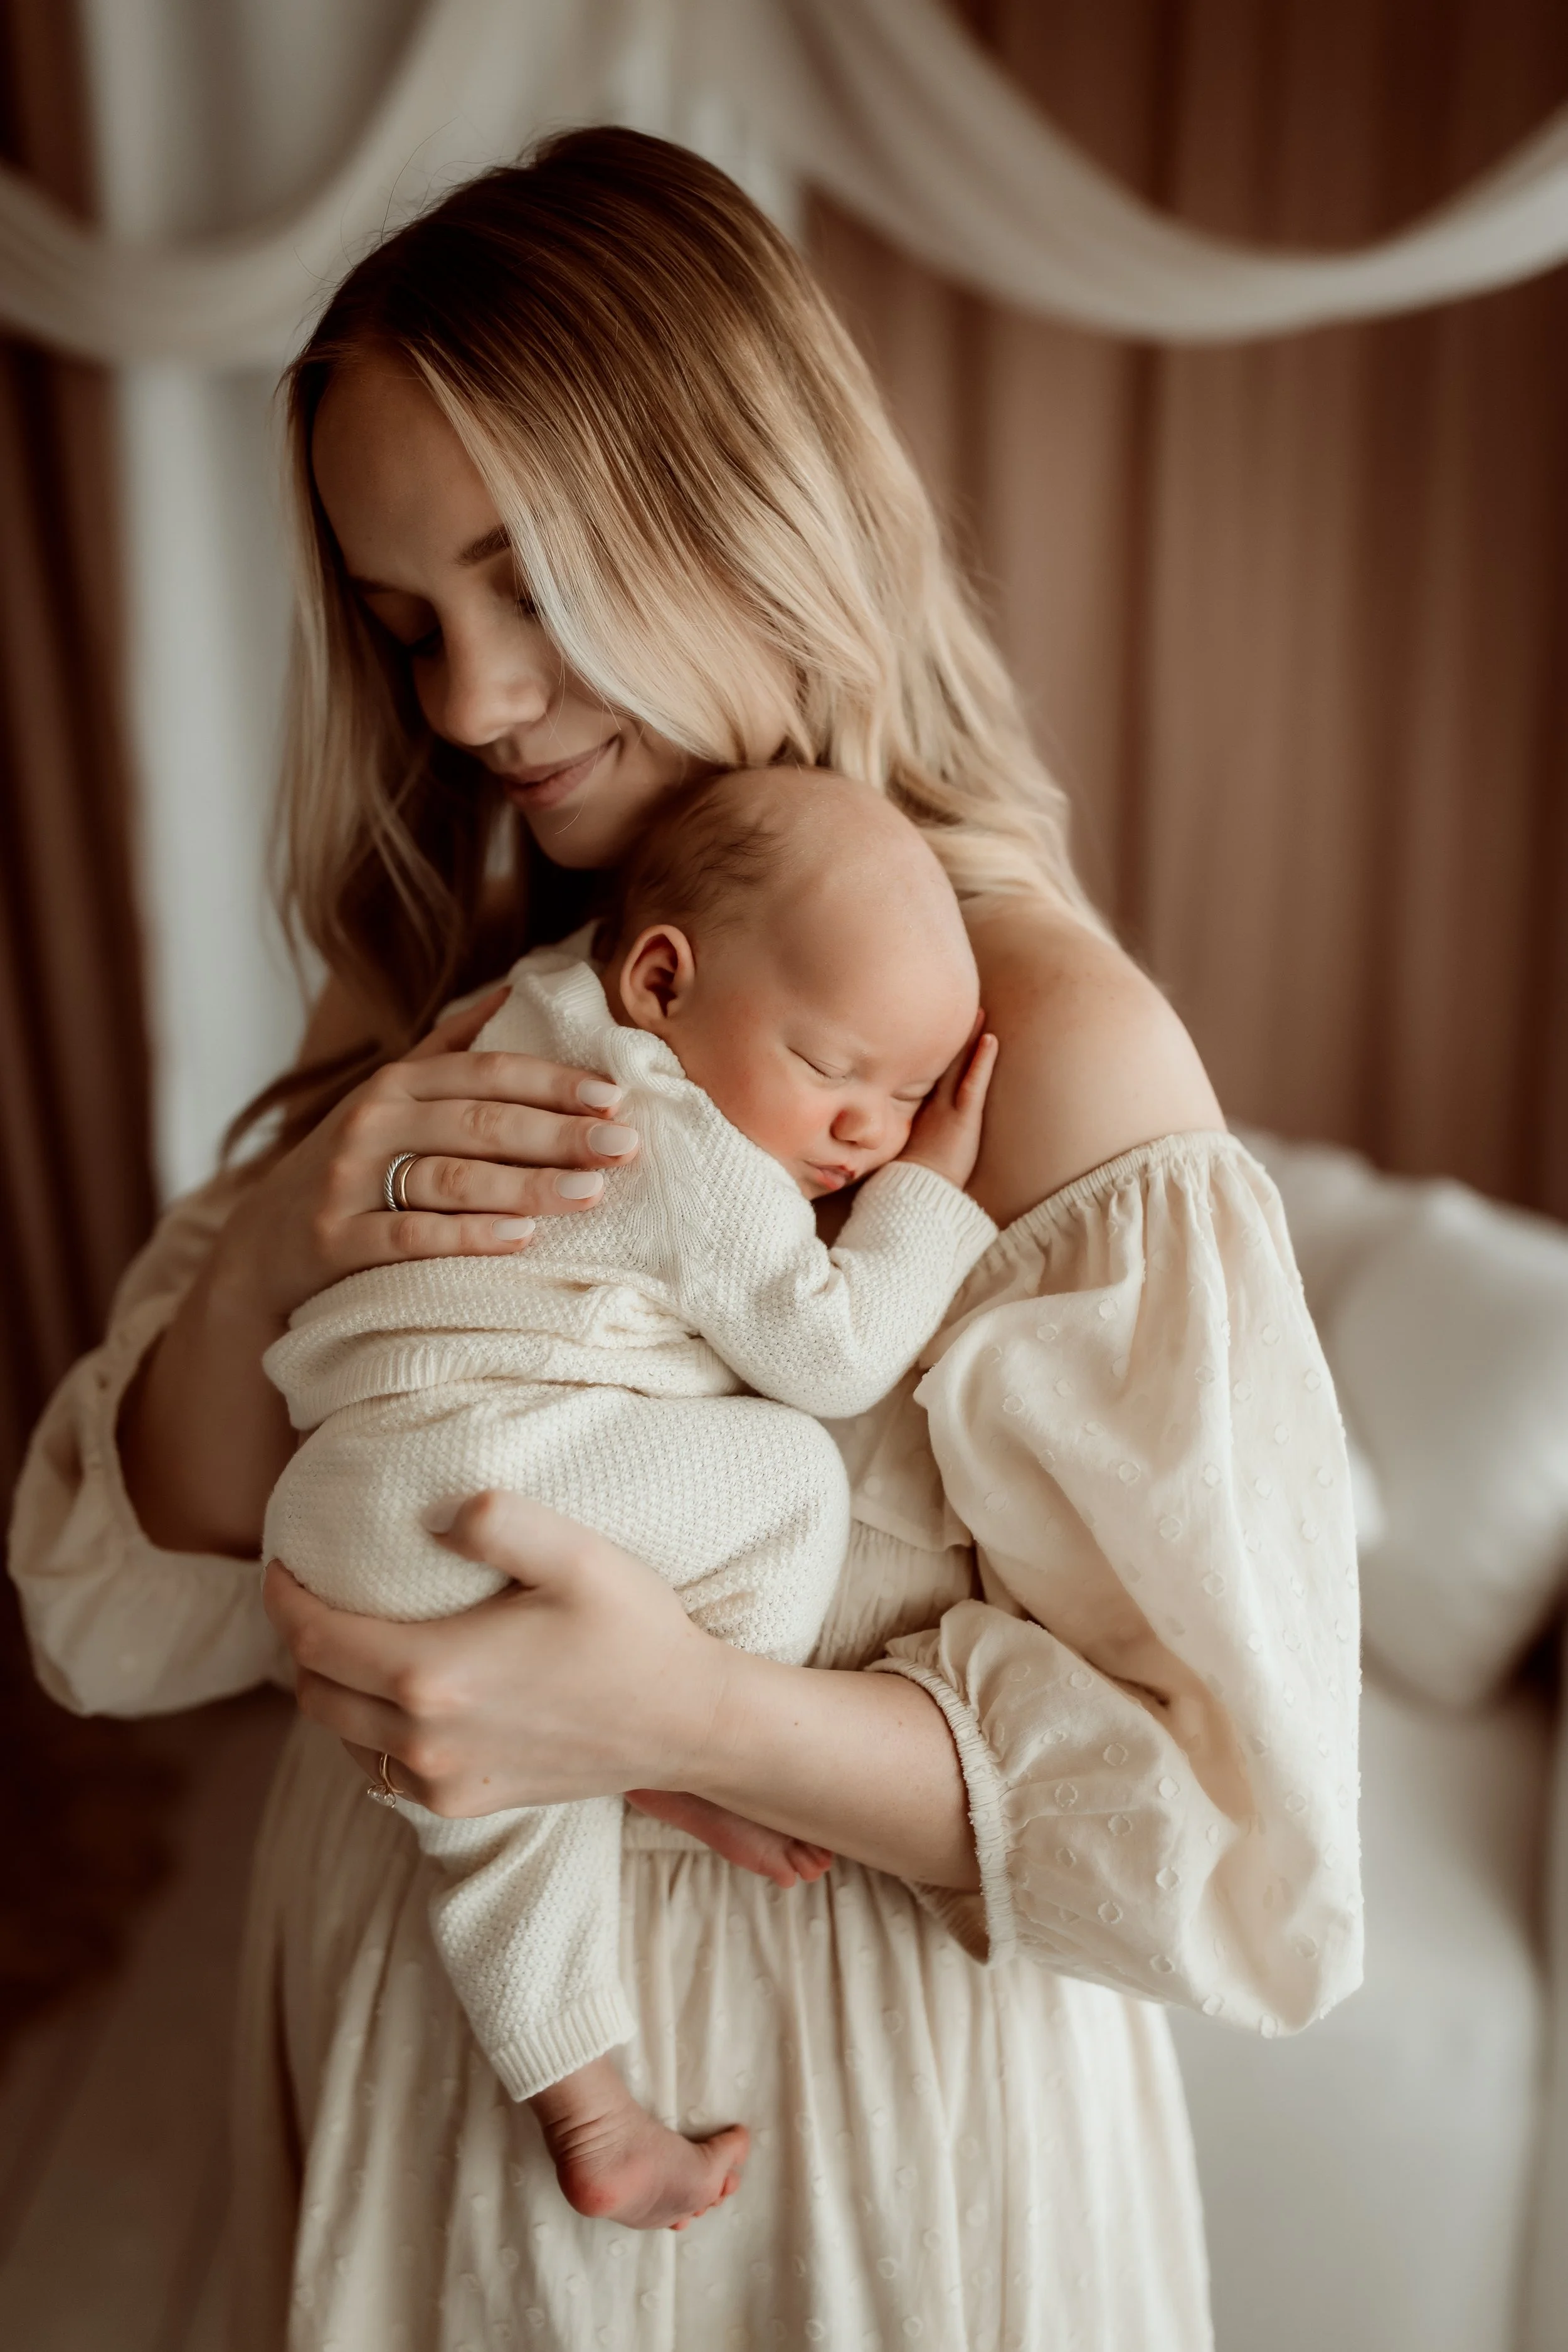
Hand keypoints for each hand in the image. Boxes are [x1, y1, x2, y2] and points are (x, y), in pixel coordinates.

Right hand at [213, 989, 641, 1326]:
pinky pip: (409, 1236)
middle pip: (478, 1122)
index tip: (614, 1097)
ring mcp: (348, 1181)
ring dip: (525, 1185)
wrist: (260, 1245)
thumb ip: (449, 1047)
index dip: (553, 1081)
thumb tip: (514, 987)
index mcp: (397, 1084)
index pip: (486, 1071)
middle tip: (622, 1147)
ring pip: (450, 1177)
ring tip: (588, 1192)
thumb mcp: (389, 1100)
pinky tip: (520, 1238)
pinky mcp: (334, 1240)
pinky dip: (467, 1236)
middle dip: (556, 1133)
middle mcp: (371, 1122)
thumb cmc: (350, 1167)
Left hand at [263, 1492, 725, 1815]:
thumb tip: (436, 1514)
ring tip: (348, 1643)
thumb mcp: (577, 1555)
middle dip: (299, 1642)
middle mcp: (424, 1740)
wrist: (687, 1724)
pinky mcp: (466, 1803)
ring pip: (343, 1736)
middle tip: (310, 1597)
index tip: (281, 1566)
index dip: (282, 1597)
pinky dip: (369, 1731)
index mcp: (434, 1674)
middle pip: (314, 1691)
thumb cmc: (634, 1632)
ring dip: (332, 1689)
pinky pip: (384, 1770)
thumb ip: (499, 1521)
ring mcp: (442, 1782)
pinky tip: (398, 1698)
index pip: (314, 1637)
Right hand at [897, 1019, 997, 1190]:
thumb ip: (908, 1139)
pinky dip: (982, 1061)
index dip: (934, 1055)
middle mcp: (930, 1104)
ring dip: (969, 1039)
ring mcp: (946, 1108)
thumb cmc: (911, 1180)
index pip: (927, 1077)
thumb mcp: (905, 1153)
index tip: (936, 1034)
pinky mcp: (963, 1118)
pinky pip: (973, 1083)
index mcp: (917, 1112)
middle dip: (951, 1039)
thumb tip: (908, 1139)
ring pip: (958, 1067)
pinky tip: (989, 1039)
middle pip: (942, 1064)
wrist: (915, 1193)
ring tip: (978, 1012)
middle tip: (957, 1009)